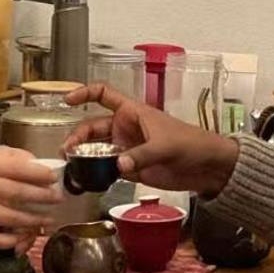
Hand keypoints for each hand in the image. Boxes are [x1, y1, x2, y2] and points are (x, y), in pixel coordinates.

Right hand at [0, 148, 59, 249]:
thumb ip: (2, 160)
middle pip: (15, 193)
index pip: (14, 168)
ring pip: (7, 218)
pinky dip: (8, 240)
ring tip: (48, 219)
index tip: (53, 177)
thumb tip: (32, 162)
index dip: (36, 173)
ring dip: (31, 220)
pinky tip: (21, 238)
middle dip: (40, 196)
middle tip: (58, 198)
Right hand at [63, 83, 239, 197]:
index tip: (67, 100)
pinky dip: (95, 173)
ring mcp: (126, 148)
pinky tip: (86, 179)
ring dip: (83, 156)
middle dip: (78, 136)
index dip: (85, 93)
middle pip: (93, 127)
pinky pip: (106, 168)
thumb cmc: (190, 144)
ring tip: (71, 165)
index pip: (104, 95)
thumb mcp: (166, 145)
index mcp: (132, 112)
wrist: (206, 167)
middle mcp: (125, 128)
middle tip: (68, 150)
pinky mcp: (130, 168)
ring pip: (96, 149)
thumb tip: (119, 165)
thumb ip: (142, 155)